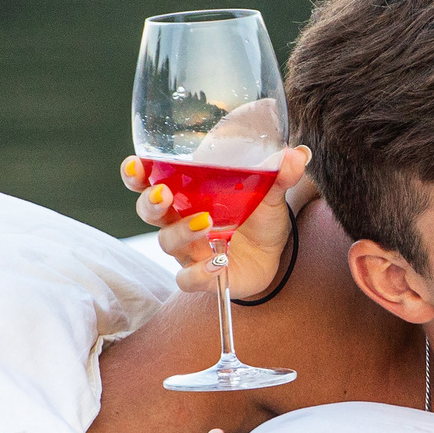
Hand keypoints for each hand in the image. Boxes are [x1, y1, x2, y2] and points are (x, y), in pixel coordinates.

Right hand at [122, 147, 309, 295]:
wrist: (275, 256)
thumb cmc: (259, 218)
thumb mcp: (271, 193)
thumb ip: (280, 174)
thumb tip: (297, 153)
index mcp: (187, 195)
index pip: (150, 181)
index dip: (136, 174)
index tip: (136, 164)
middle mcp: (180, 222)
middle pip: (149, 212)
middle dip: (150, 202)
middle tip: (163, 194)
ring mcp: (190, 251)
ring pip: (167, 243)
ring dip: (181, 231)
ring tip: (205, 222)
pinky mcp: (203, 277)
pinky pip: (189, 279)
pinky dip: (200, 273)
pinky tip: (218, 261)